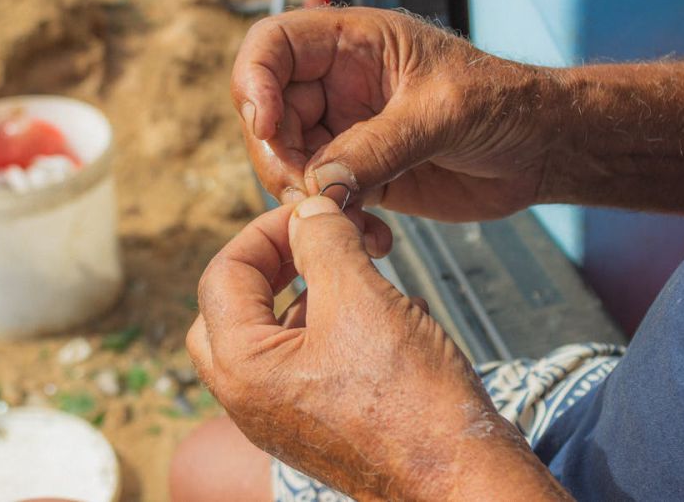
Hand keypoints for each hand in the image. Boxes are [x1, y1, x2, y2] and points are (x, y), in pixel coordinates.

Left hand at [187, 197, 567, 499]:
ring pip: (270, 335)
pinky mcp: (314, 426)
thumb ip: (323, 242)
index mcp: (241, 367)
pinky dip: (329, 328)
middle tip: (312, 242)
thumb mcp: (361, 297)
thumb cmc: (410, 399)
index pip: (223, 274)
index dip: (266, 231)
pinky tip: (380, 318)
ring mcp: (279, 417)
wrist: (459, 477)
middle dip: (272, 266)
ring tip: (358, 274)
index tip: (311, 212)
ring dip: (306, 295)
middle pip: (231, 308)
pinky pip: (303, 363)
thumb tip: (308, 209)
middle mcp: (248, 399)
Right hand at [231, 7, 561, 220]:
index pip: (274, 46)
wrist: (541, 150)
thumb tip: (319, 185)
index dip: (255, 81)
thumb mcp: (443, 113)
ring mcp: (348, 132)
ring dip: (305, 198)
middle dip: (279, 155)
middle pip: (271, 113)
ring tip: (347, 219)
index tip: (267, 125)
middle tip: (306, 193)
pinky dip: (334, 223)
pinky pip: (324, 200)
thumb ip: (378, 146)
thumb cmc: (505, 104)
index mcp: (355, 44)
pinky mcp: (362, 176)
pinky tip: (375, 237)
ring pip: (291, 162)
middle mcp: (341, 85)